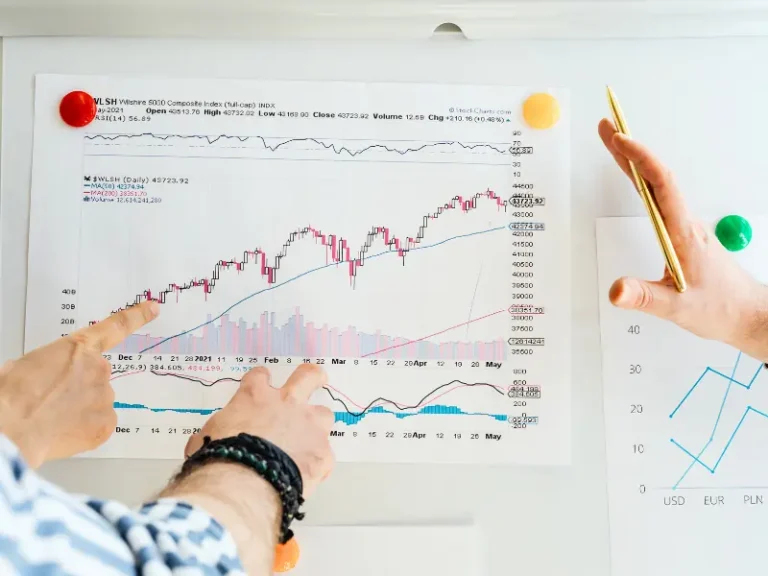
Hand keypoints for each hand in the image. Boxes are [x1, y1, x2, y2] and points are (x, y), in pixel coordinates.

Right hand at [0, 301, 158, 466]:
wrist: (12, 425)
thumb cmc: (11, 393)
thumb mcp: (27, 364)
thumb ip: (53, 365)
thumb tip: (48, 377)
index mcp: (78, 348)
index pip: (116, 327)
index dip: (137, 317)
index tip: (154, 308)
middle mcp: (98, 369)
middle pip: (96, 376)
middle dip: (79, 387)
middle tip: (52, 399)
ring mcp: (105, 396)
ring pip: (97, 402)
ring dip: (81, 409)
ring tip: (52, 418)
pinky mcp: (106, 424)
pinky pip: (100, 424)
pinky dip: (85, 429)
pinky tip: (63, 432)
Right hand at [185, 364, 333, 497]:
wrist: (243, 485)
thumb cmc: (219, 459)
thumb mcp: (206, 438)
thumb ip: (216, 432)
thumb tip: (205, 440)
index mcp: (254, 397)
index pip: (259, 377)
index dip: (260, 381)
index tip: (261, 385)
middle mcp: (287, 404)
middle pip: (307, 376)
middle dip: (312, 377)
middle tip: (315, 380)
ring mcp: (309, 426)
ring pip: (323, 414)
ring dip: (317, 426)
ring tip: (310, 441)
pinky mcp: (322, 452)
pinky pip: (324, 455)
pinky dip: (316, 464)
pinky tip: (308, 476)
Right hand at [598, 118, 767, 349]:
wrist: (746, 314)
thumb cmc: (719, 307)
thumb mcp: (677, 308)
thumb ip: (644, 298)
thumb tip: (616, 290)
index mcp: (683, 233)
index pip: (661, 185)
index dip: (640, 159)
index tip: (620, 139)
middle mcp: (684, 223)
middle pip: (654, 177)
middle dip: (629, 150)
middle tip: (607, 126)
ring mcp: (683, 226)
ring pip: (656, 185)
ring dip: (634, 162)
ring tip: (613, 143)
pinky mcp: (681, 233)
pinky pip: (658, 198)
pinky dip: (641, 180)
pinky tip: (632, 178)